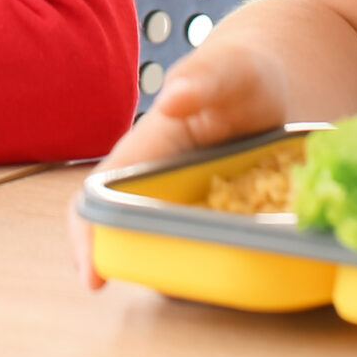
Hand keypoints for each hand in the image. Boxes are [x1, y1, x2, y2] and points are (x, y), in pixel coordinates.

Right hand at [70, 43, 287, 288]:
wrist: (270, 86)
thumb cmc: (240, 73)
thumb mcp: (228, 70)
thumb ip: (203, 79)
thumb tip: (173, 99)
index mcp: (144, 151)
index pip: (98, 195)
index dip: (86, 235)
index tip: (93, 276)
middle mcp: (156, 185)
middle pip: (129, 235)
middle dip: (144, 267)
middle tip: (182, 286)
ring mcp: (186, 207)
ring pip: (170, 251)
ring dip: (187, 271)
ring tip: (227, 276)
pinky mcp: (217, 220)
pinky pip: (210, 251)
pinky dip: (225, 263)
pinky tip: (255, 263)